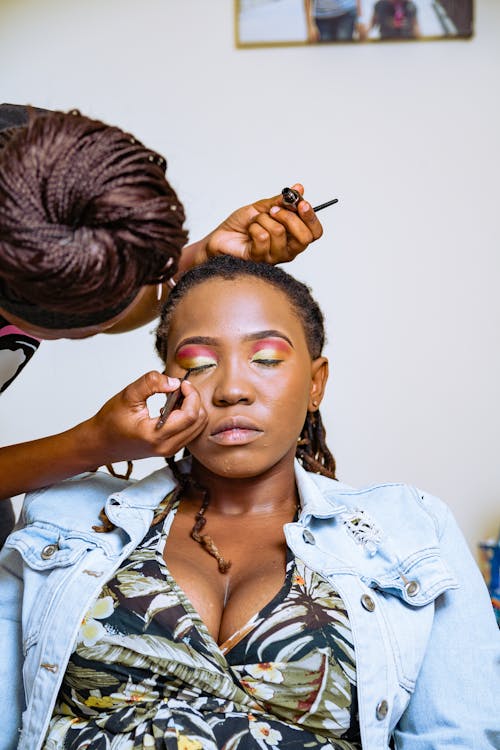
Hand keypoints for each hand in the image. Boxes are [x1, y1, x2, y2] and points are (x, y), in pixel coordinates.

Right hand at [85, 371, 206, 463]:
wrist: (99, 443)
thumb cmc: (110, 422)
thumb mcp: (128, 395)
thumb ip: (151, 384)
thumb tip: (174, 382)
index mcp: (156, 435)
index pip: (191, 415)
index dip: (192, 395)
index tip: (182, 383)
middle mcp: (167, 447)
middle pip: (199, 421)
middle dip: (194, 400)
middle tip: (179, 388)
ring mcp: (170, 450)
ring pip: (198, 427)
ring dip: (192, 408)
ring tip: (174, 397)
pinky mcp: (170, 448)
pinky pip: (190, 431)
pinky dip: (187, 416)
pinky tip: (171, 407)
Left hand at [204, 183, 323, 264]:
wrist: (221, 236)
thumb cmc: (242, 225)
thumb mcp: (263, 207)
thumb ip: (282, 201)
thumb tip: (299, 188)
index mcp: (293, 237)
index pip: (315, 232)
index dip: (311, 218)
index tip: (302, 203)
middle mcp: (288, 250)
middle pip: (304, 237)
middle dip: (288, 217)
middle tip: (273, 210)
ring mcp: (274, 257)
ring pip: (280, 232)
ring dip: (264, 219)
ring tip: (255, 221)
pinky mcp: (260, 259)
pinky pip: (263, 237)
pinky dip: (254, 227)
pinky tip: (249, 231)